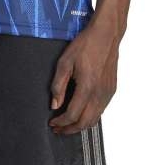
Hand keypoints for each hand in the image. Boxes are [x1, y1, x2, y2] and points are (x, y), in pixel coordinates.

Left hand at [48, 20, 118, 134]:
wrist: (106, 35)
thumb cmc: (86, 44)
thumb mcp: (65, 61)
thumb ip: (58, 84)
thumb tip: (55, 104)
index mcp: (87, 87)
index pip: (73, 115)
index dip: (61, 122)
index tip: (53, 123)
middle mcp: (100, 93)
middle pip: (85, 123)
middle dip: (70, 129)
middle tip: (58, 129)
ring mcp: (108, 93)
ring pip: (95, 119)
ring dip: (81, 125)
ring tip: (68, 124)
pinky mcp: (111, 90)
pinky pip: (101, 110)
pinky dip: (90, 117)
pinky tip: (82, 112)